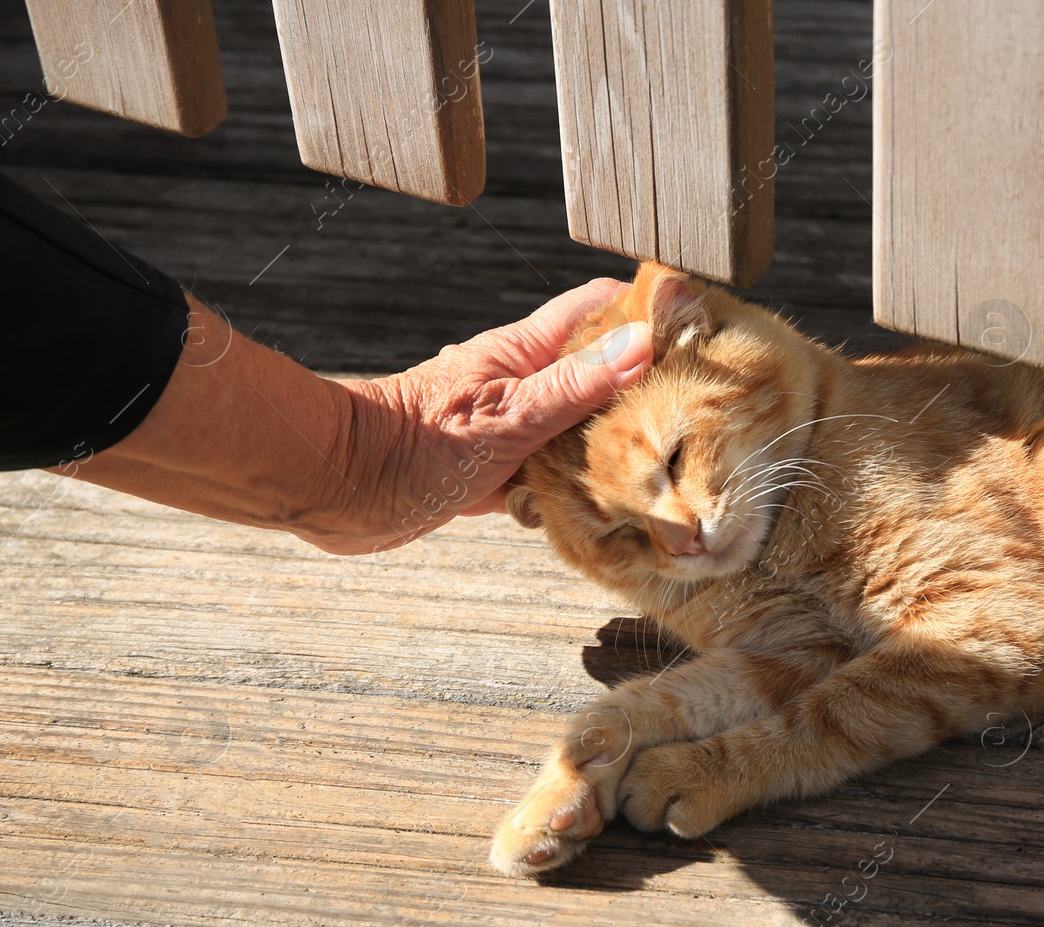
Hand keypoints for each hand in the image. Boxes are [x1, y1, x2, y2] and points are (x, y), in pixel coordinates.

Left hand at [66, 279, 652, 553]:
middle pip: (599, 368)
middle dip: (647, 378)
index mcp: (524, 354)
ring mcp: (511, 429)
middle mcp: (523, 387)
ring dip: (619, 439)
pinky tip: (613, 504)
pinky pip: (555, 474)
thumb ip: (575, 384)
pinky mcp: (496, 473)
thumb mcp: (508, 415)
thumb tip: (641, 343)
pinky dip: (583, 485)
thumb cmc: (409, 444)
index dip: (646, 305)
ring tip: (675, 454)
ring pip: (581, 425)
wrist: (337, 486)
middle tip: (706, 397)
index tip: (698, 317)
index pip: (597, 307)